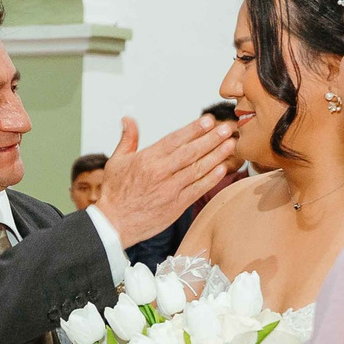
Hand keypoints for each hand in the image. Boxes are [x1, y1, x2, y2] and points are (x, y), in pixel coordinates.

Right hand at [92, 115, 234, 245]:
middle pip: (191, 153)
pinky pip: (198, 189)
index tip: (209, 121)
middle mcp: (160, 173)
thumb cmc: (114, 193)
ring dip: (216, 156)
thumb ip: (127, 139)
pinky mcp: (176, 206)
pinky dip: (211, 178)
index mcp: (147, 160)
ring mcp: (170, 190)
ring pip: (198, 169)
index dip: (194, 130)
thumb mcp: (116, 162)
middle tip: (227, 128)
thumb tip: (128, 119)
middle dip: (211, 139)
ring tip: (230, 144)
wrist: (113, 224)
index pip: (175, 140)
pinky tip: (223, 168)